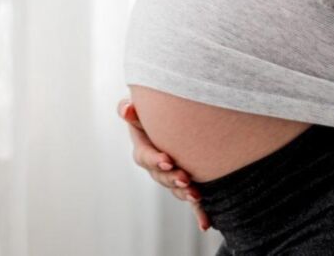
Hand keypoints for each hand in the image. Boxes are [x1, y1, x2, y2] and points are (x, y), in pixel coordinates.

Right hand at [117, 96, 209, 231]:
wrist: (176, 120)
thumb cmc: (153, 112)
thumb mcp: (139, 109)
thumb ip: (130, 109)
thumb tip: (128, 109)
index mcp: (144, 148)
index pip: (145, 156)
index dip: (154, 159)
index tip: (167, 160)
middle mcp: (156, 166)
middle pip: (160, 176)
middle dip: (172, 179)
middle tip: (184, 178)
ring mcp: (172, 176)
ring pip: (176, 189)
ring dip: (185, 193)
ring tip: (196, 195)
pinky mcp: (188, 184)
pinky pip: (191, 201)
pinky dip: (198, 213)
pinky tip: (205, 225)